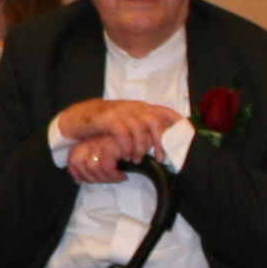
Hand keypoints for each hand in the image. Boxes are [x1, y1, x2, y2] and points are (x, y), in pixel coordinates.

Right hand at [57, 98, 181, 171]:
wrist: (81, 116)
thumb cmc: (107, 123)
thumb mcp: (128, 120)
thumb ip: (143, 126)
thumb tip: (161, 140)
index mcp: (141, 108)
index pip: (163, 111)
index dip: (176, 122)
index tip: (185, 134)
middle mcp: (133, 108)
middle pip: (155, 122)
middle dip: (160, 142)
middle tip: (160, 157)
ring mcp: (121, 112)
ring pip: (140, 129)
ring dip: (141, 147)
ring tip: (138, 159)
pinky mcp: (108, 119)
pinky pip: (123, 133)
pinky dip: (127, 146)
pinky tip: (125, 155)